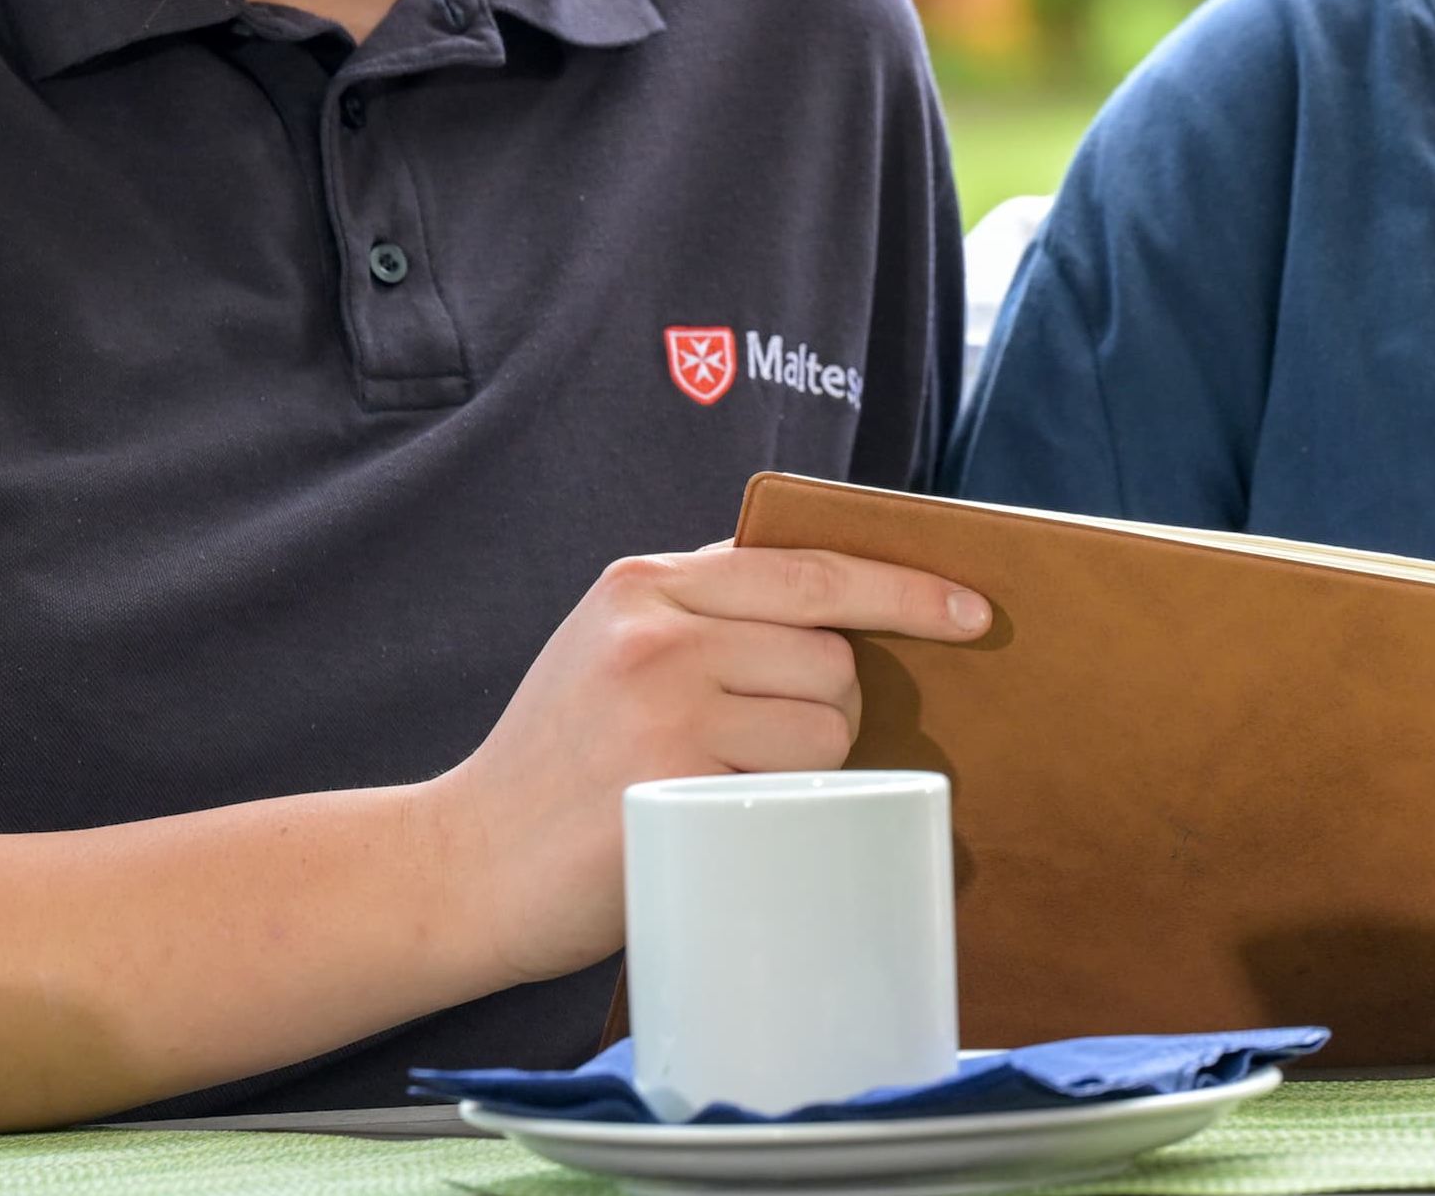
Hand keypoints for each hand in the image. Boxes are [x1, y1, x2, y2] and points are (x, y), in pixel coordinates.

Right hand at [432, 543, 990, 987]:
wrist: (462, 865)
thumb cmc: (557, 768)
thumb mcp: (611, 650)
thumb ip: (705, 614)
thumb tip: (838, 611)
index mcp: (645, 583)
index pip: (810, 569)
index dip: (904, 590)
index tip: (972, 611)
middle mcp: (658, 630)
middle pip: (834, 656)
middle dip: (828, 709)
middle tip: (752, 754)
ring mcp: (665, 705)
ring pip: (828, 726)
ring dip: (809, 770)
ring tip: (722, 791)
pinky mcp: (675, 784)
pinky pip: (797, 792)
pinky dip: (785, 816)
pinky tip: (719, 826)